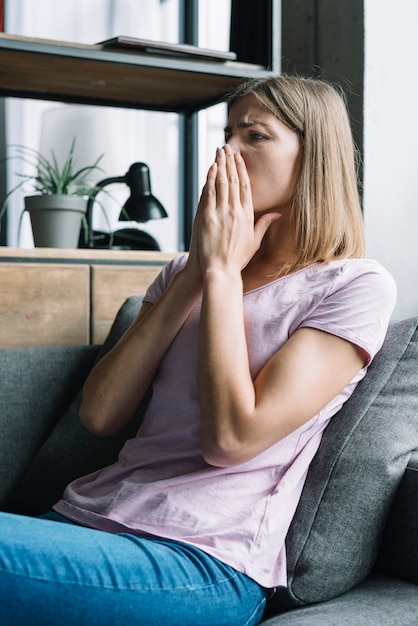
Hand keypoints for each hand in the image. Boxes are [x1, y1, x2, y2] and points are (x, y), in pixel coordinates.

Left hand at [198, 145, 279, 273]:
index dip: (242, 170)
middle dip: (230, 162)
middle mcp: (236, 211)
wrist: (221, 270)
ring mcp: (221, 213)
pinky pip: (209, 193)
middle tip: (228, 148)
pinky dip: (210, 179)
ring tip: (219, 152)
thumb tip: (279, 214)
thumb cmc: (237, 258)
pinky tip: (211, 168)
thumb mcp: (255, 241)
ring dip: (220, 165)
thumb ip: (265, 224)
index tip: (239, 158)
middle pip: (234, 180)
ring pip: (222, 183)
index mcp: (248, 215)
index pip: (246, 186)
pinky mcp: (207, 217)